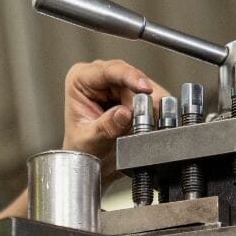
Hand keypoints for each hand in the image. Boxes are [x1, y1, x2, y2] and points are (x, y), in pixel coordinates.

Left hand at [61, 59, 164, 182]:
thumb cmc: (82, 149)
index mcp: (80, 80)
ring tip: (143, 126)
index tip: (145, 89)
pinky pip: (153, 97)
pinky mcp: (134, 94)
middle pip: (131, 78)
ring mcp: (118, 85)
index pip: (108, 71)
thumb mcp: (89, 140)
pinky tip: (150, 122)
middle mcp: (100, 77)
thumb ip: (106, 127)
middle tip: (147, 119)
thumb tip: (125, 113)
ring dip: (150, 106)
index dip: (129, 77)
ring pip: (145, 87)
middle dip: (142, 99)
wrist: (91, 164)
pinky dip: (155, 111)